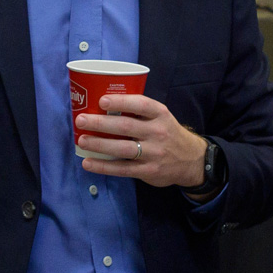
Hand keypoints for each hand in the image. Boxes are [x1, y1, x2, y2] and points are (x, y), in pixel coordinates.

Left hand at [75, 93, 206, 189]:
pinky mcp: (148, 171)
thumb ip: (140, 112)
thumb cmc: (168, 133)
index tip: (102, 100)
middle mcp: (158, 132)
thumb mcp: (161, 117)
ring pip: (123, 148)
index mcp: (160, 114)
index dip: (121, 101)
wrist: (191, 160)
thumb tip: (103, 104)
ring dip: (100, 144)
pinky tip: (88, 163)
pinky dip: (104, 167)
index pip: (141, 104)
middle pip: (126, 126)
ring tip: (82, 140)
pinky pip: (123, 169)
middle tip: (81, 120)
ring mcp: (154, 153)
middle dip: (101, 123)